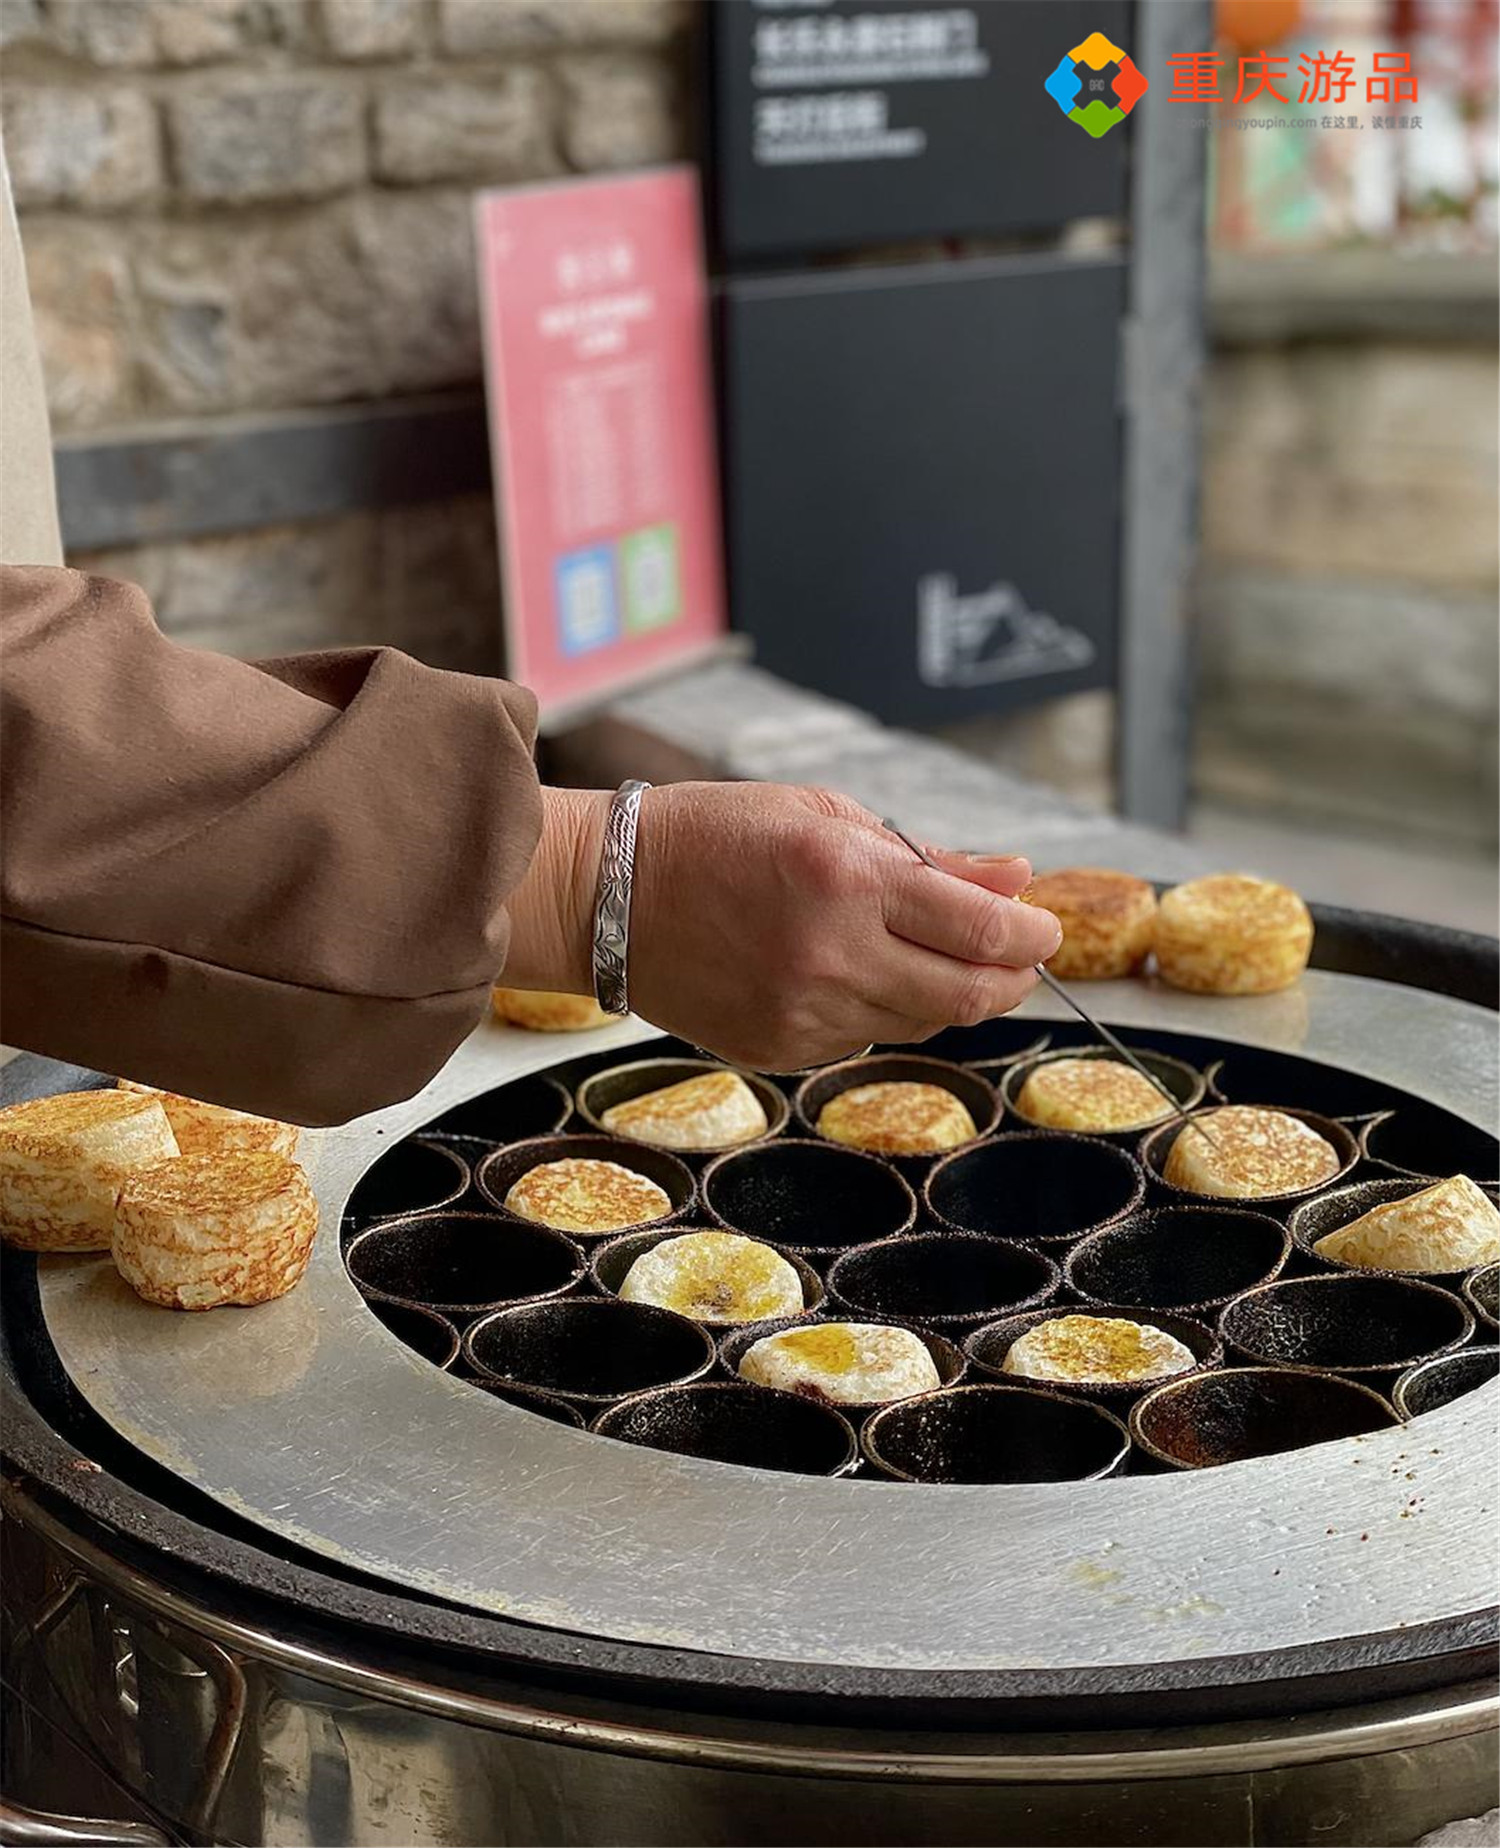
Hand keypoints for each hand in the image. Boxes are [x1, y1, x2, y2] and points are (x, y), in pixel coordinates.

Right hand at [504, 782, 1060, 1071]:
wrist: (609, 894)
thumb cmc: (716, 836)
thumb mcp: (825, 817)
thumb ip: (929, 858)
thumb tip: (1015, 879)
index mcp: (847, 879)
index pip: (982, 930)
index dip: (1032, 934)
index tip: (1043, 925)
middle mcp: (832, 955)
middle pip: (967, 995)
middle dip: (1011, 977)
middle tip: (1016, 956)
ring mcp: (804, 1012)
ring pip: (921, 1023)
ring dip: (947, 992)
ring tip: (927, 950)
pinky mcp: (780, 1050)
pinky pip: (864, 1037)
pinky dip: (882, 1007)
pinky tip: (854, 971)